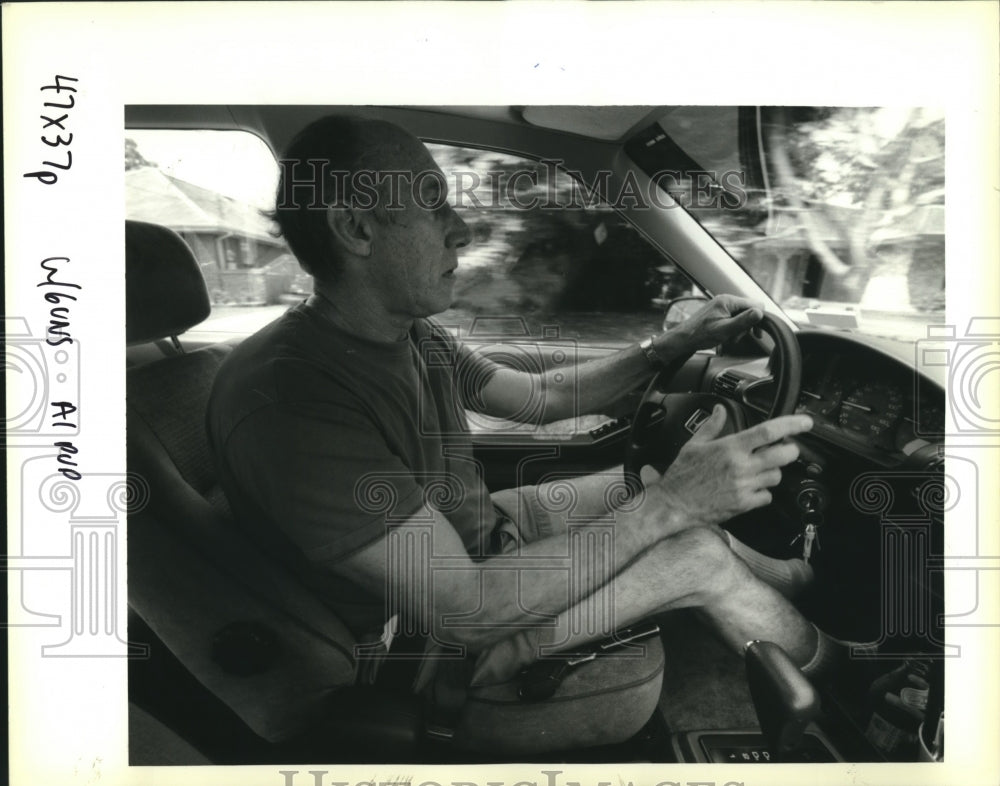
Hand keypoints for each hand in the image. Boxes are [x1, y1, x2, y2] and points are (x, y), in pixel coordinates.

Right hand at [642, 405, 812, 531]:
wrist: (674, 504)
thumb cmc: (682, 475)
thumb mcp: (693, 445)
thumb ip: (712, 426)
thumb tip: (720, 410)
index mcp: (730, 448)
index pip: (768, 432)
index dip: (791, 425)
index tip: (804, 422)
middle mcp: (741, 466)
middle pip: (783, 455)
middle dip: (790, 450)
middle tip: (785, 448)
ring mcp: (744, 486)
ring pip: (777, 476)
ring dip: (774, 471)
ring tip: (762, 469)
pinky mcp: (744, 504)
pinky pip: (767, 496)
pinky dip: (764, 491)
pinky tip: (753, 487)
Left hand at [662, 294, 765, 353]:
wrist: (683, 339)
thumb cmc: (700, 335)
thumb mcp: (725, 330)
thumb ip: (743, 321)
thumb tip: (760, 312)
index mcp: (728, 301)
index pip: (755, 304)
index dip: (759, 318)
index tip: (756, 333)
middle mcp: (725, 300)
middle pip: (749, 310)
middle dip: (746, 326)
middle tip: (737, 337)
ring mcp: (721, 306)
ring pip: (741, 316)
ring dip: (739, 329)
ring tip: (729, 338)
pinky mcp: (718, 312)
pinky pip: (733, 319)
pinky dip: (733, 329)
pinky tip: (726, 336)